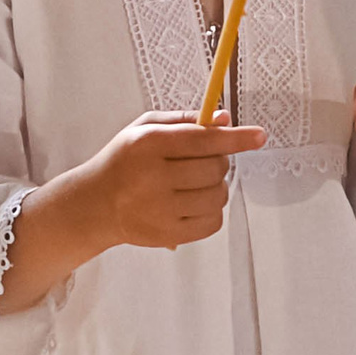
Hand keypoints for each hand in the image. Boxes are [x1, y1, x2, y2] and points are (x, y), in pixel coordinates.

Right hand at [86, 110, 268, 251]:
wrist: (95, 204)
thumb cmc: (125, 161)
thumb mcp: (144, 128)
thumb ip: (185, 120)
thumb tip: (225, 120)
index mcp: (147, 145)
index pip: (202, 140)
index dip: (235, 138)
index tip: (259, 136)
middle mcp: (152, 178)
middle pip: (215, 168)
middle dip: (219, 162)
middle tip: (204, 162)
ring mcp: (160, 210)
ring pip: (218, 195)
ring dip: (217, 186)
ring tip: (196, 183)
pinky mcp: (167, 234)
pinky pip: (213, 222)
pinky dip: (212, 210)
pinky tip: (194, 203)